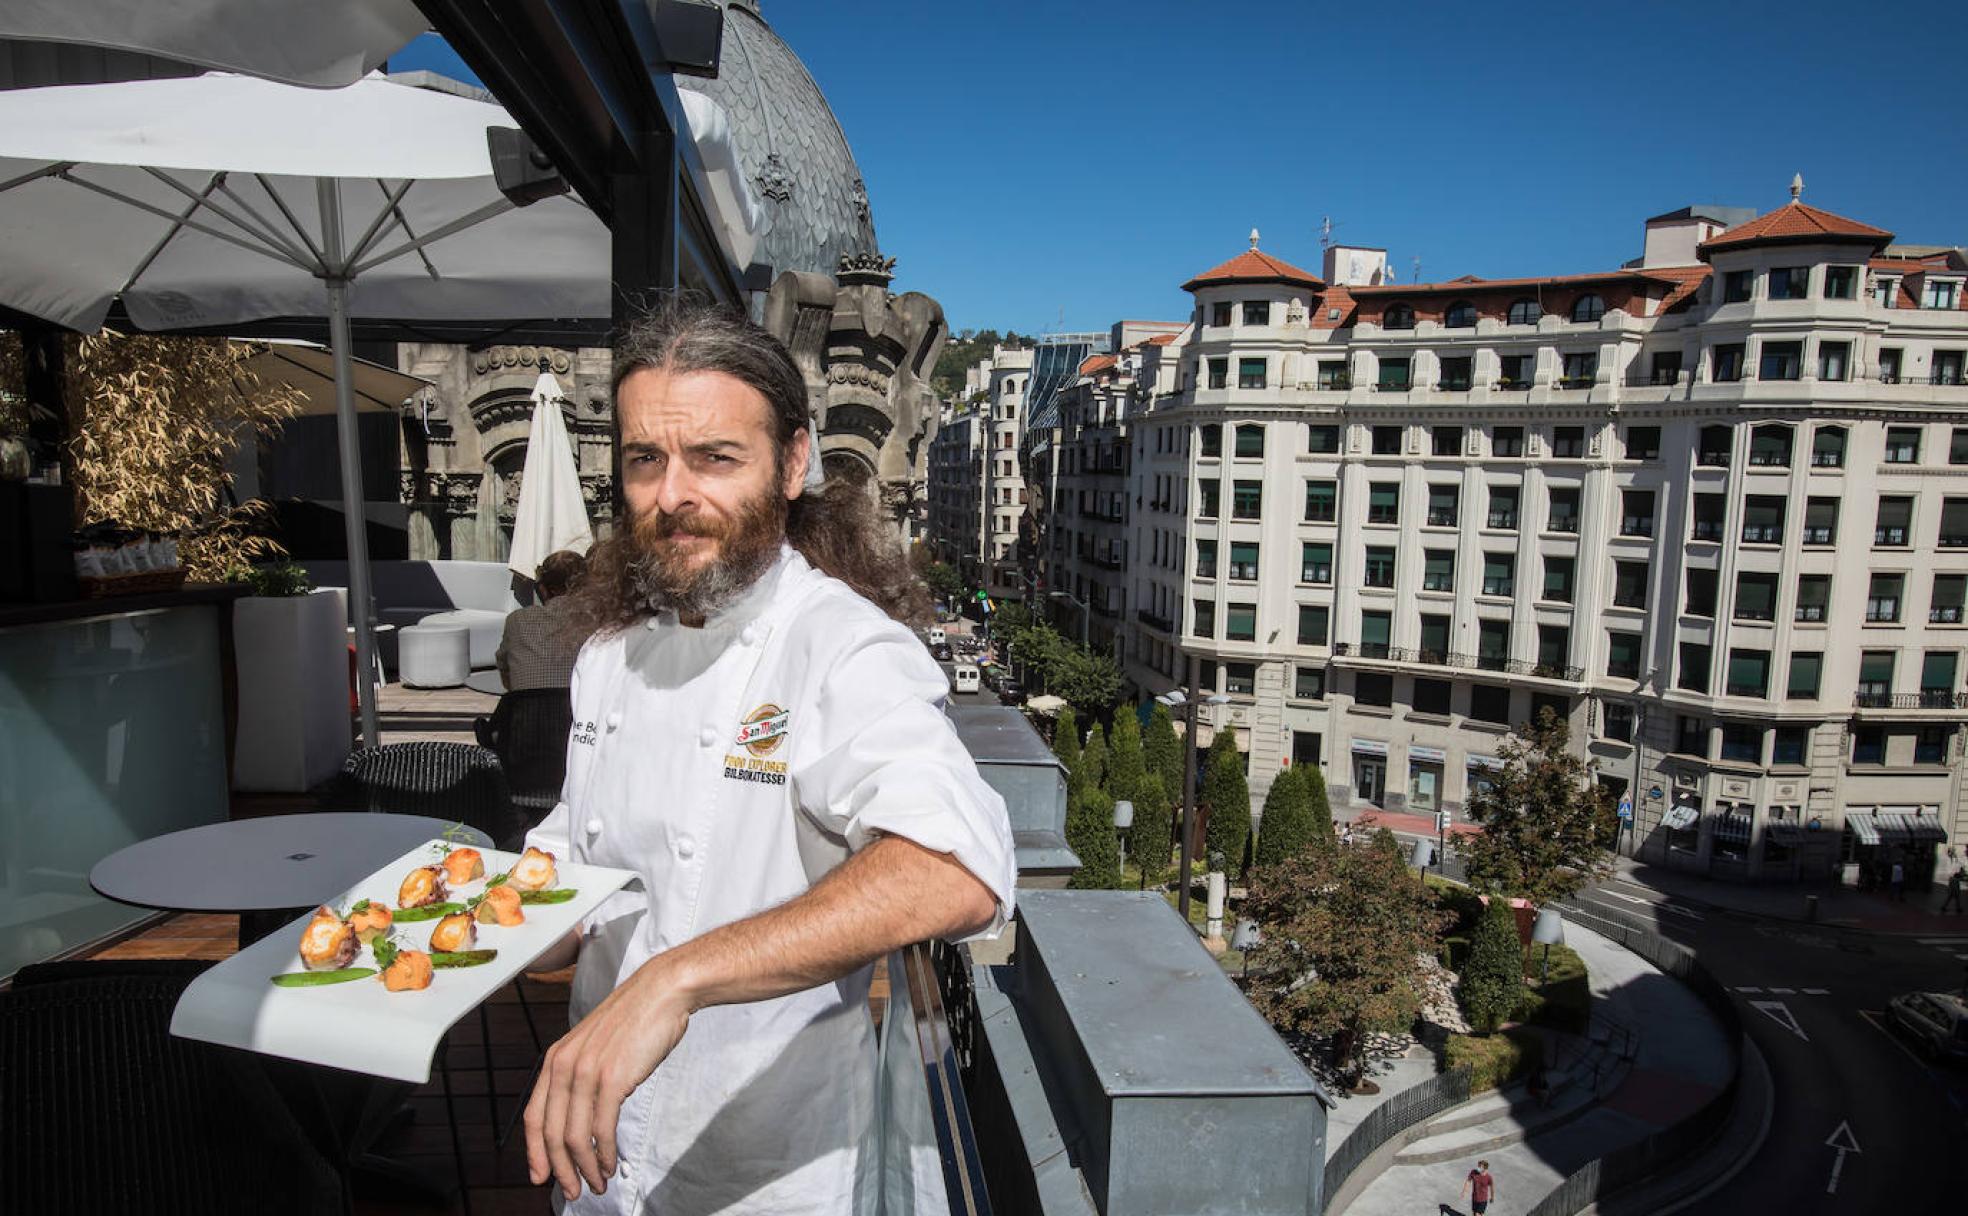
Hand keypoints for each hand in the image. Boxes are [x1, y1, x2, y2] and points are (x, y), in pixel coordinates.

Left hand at [523, 959, 691, 1199]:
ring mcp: (586, 1072)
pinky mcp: (612, 1078)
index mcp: (555, 1059)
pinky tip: (611, 1163)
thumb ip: (580, 1075)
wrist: (661, 992)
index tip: (542, 1177)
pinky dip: (604, 1153)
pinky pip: (601, 1128)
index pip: (533, 1117)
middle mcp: (564, 1066)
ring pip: (575, 1136)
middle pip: (551, 1134)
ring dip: (585, 1168)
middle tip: (575, 1192)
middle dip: (561, 1170)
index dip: (535, 1153)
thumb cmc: (634, 1019)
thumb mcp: (593, 1045)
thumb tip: (579, 1116)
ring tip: (597, 1183)